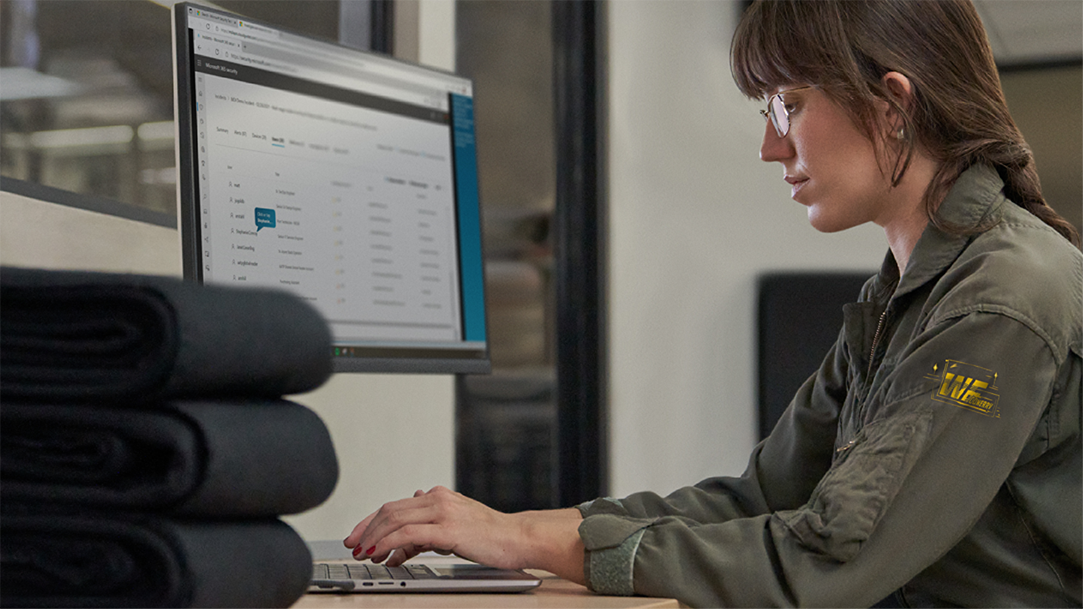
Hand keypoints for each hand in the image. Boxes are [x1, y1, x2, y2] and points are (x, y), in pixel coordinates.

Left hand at [343, 486, 585, 583]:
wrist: (518, 537)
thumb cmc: (491, 536)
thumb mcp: (454, 529)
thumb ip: (428, 529)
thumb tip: (403, 539)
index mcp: (438, 496)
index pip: (395, 505)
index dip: (372, 521)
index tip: (358, 536)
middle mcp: (438, 498)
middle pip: (390, 510)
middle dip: (366, 528)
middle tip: (352, 545)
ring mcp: (443, 511)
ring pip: (395, 519)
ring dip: (374, 537)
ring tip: (363, 552)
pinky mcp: (448, 529)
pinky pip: (409, 534)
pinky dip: (389, 543)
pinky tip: (382, 554)